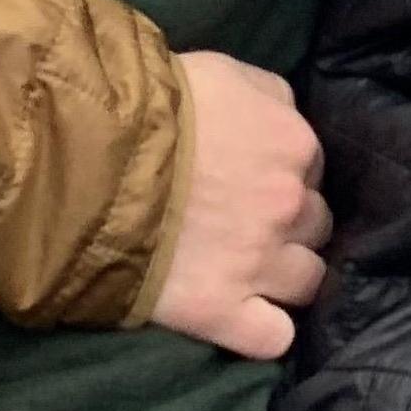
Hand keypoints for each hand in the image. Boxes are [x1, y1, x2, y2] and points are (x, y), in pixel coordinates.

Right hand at [148, 50, 331, 362]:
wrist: (94, 161)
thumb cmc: (157, 106)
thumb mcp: (226, 73)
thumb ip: (270, 96)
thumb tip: (283, 118)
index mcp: (295, 146)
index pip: (313, 172)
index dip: (284, 178)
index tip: (253, 183)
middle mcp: (288, 207)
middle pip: (316, 226)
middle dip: (289, 226)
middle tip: (248, 227)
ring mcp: (257, 264)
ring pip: (307, 282)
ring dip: (286, 278)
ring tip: (251, 274)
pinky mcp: (220, 312)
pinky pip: (274, 338)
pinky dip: (267, 332)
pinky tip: (248, 319)